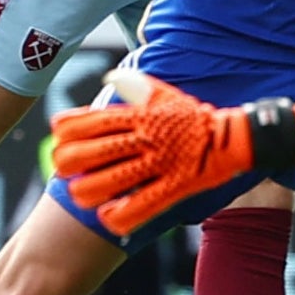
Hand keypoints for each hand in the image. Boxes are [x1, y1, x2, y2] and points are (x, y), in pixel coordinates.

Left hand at [51, 70, 294, 233]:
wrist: (234, 137)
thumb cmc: (194, 117)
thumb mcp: (165, 94)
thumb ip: (136, 86)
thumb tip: (111, 78)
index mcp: (138, 115)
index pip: (87, 121)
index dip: (64, 132)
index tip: (61, 139)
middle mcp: (143, 138)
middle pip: (84, 154)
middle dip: (66, 165)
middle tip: (67, 171)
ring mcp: (157, 164)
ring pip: (103, 184)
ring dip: (86, 194)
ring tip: (84, 195)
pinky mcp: (173, 188)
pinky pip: (136, 208)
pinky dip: (116, 217)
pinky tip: (109, 216)